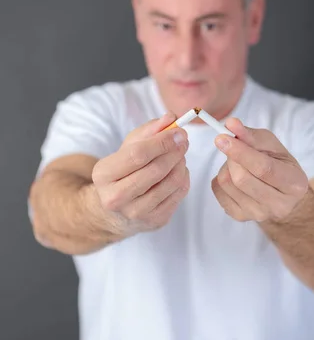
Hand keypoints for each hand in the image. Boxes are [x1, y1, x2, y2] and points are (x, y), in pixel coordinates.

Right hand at [92, 112, 189, 234]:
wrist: (114, 212)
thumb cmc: (122, 174)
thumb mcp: (126, 149)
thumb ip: (148, 131)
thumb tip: (171, 118)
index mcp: (103, 175)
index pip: (138, 155)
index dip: (162, 141)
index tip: (178, 131)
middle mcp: (116, 198)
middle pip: (156, 170)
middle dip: (175, 151)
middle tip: (184, 140)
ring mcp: (136, 213)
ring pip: (172, 182)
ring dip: (181, 164)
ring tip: (179, 156)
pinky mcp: (155, 221)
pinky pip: (179, 194)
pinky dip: (184, 178)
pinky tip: (177, 172)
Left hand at [211, 117, 308, 224]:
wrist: (279, 192)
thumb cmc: (277, 164)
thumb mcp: (271, 145)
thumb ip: (251, 135)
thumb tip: (230, 124)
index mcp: (294, 184)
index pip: (263, 168)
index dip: (241, 152)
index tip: (222, 137)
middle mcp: (279, 205)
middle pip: (242, 178)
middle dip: (232, 157)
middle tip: (231, 147)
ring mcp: (258, 214)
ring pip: (227, 184)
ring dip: (226, 166)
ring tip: (238, 163)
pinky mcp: (240, 217)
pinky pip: (218, 191)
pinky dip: (221, 178)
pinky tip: (233, 176)